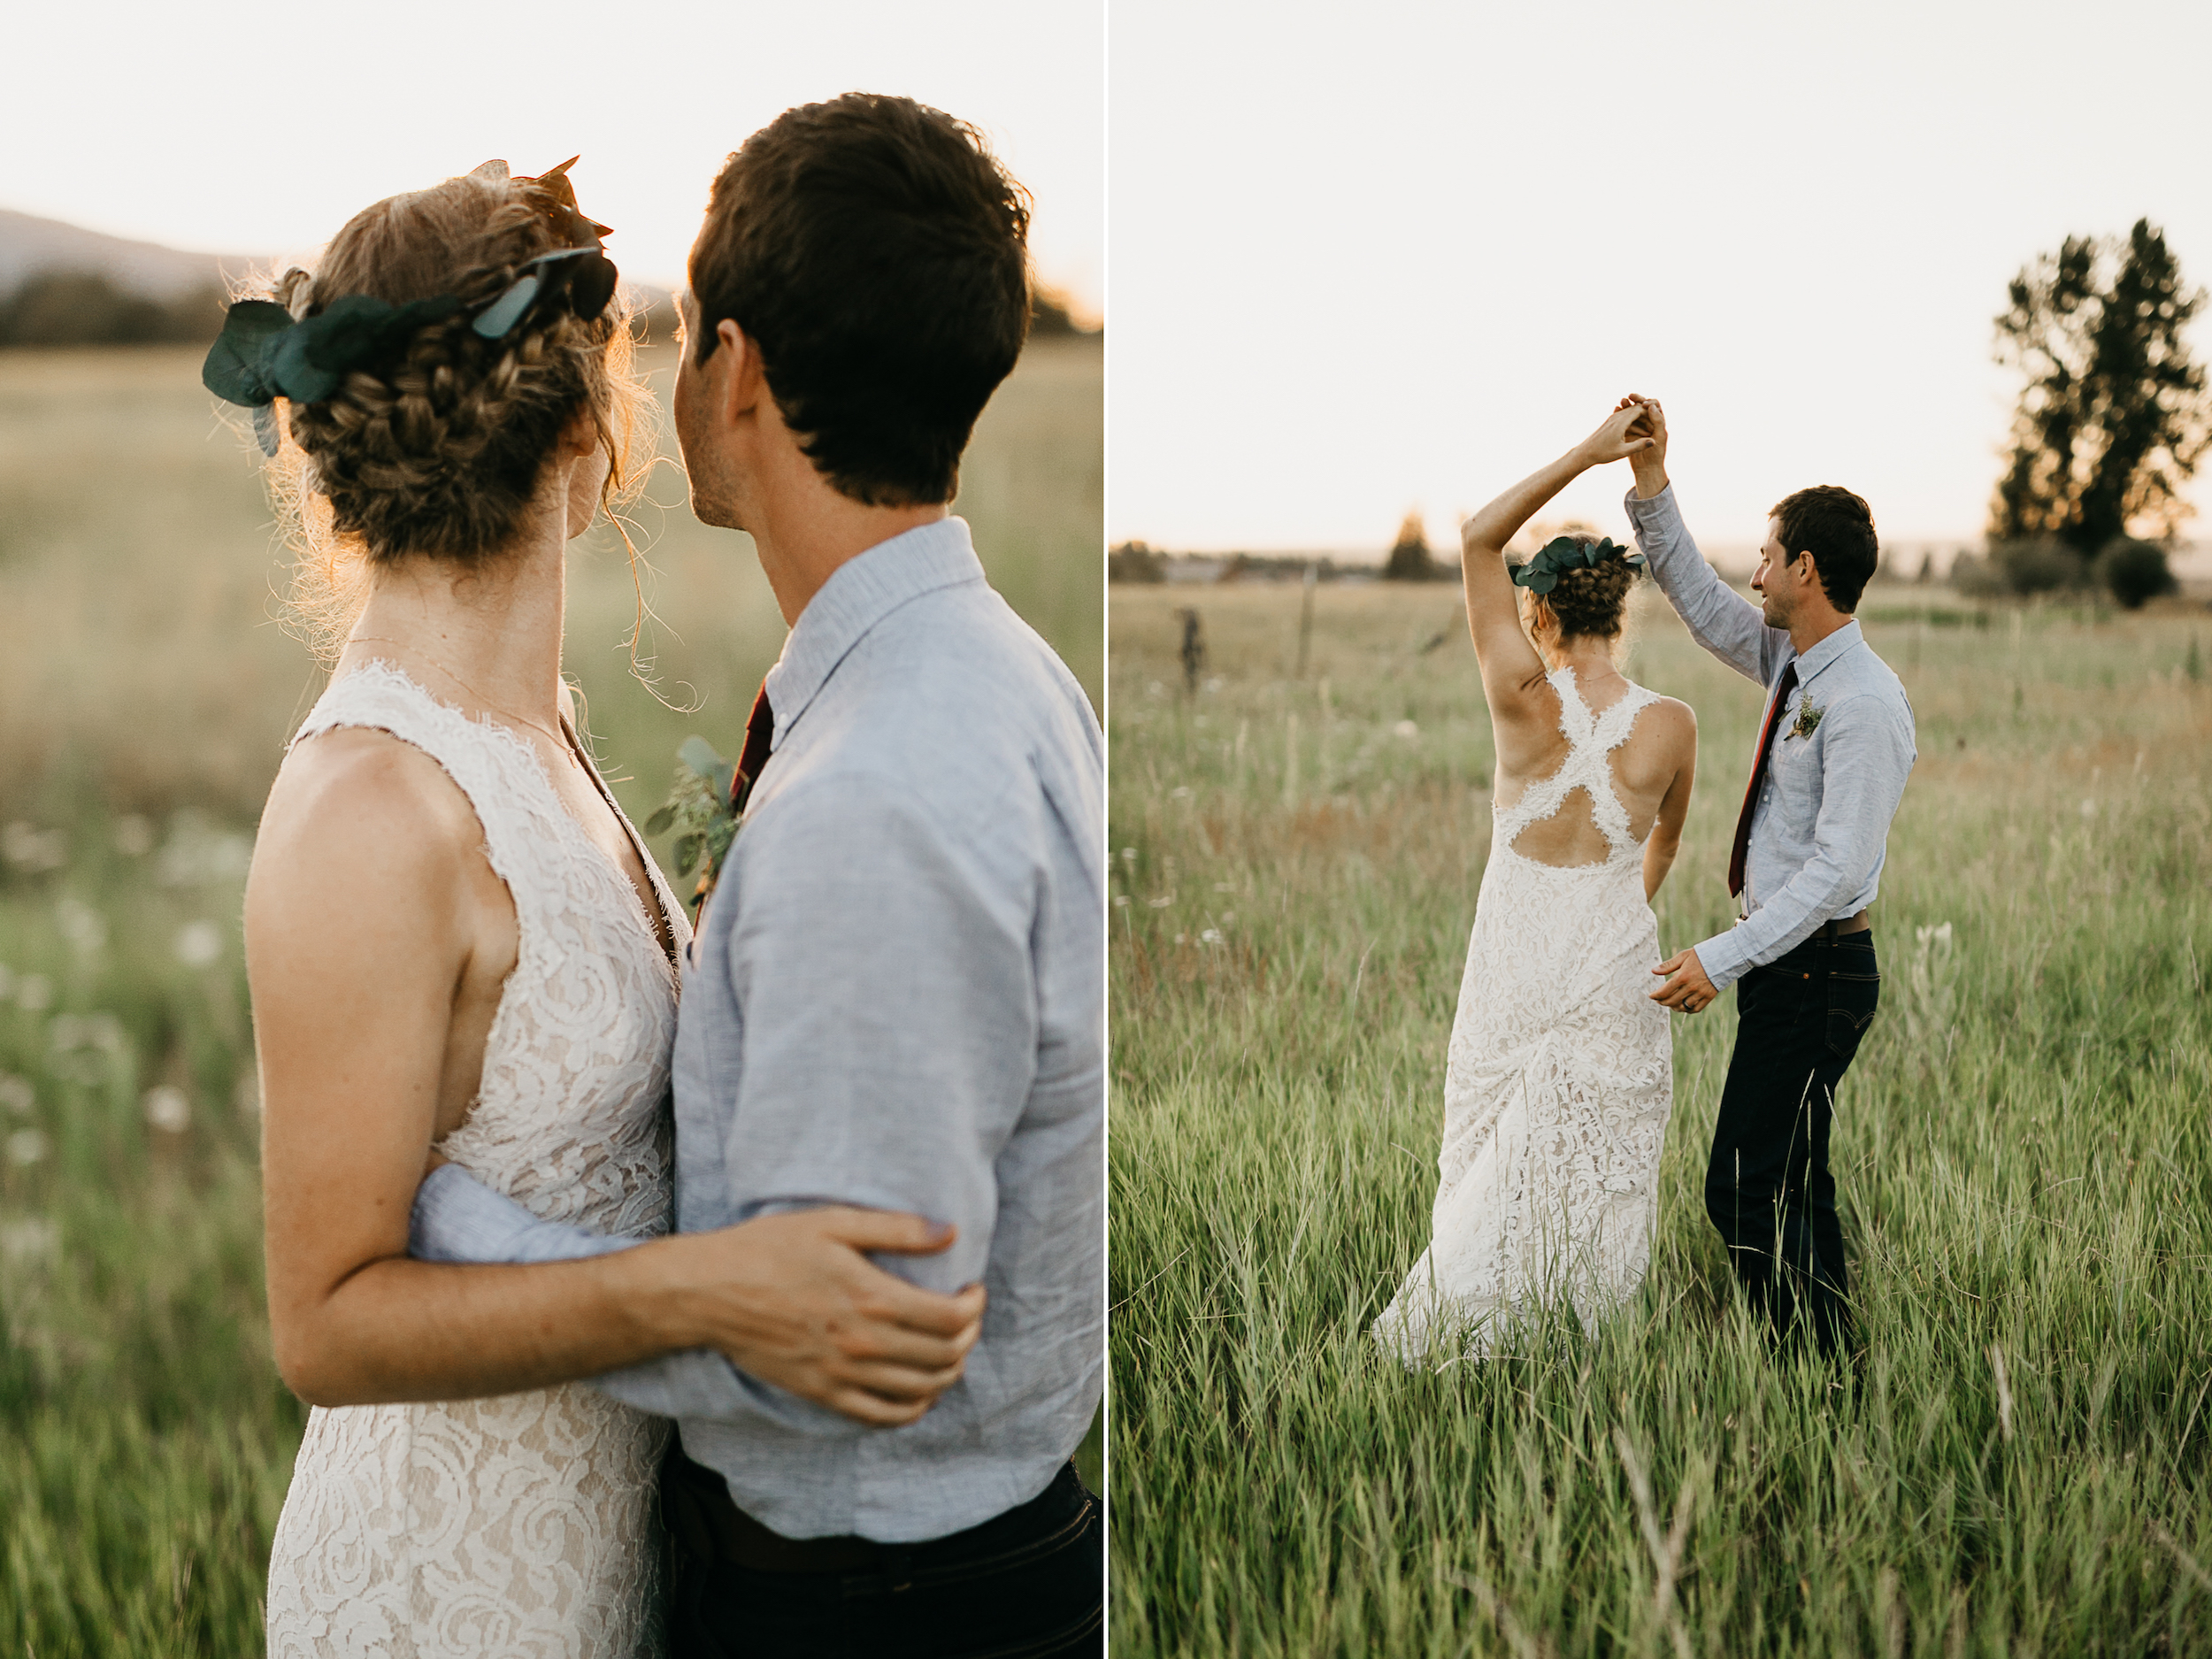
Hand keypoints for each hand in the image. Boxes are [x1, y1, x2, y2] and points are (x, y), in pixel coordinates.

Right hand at [672, 1207, 985, 1426]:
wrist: (710, 1293)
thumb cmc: (770, 1249)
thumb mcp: (834, 1222)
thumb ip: (897, 1229)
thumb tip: (949, 1232)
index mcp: (871, 1297)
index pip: (951, 1319)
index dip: (975, 1306)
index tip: (973, 1290)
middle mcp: (863, 1344)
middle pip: (944, 1357)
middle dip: (968, 1337)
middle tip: (966, 1316)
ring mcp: (842, 1376)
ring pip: (921, 1391)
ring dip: (949, 1372)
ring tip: (949, 1349)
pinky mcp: (822, 1395)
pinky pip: (882, 1417)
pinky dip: (913, 1408)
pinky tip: (919, 1389)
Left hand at [1569, 402, 1658, 470]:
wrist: (1585, 453)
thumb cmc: (1602, 454)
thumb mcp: (1622, 452)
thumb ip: (1638, 446)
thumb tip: (1654, 442)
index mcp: (1620, 422)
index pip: (1639, 409)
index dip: (1650, 414)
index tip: (1657, 422)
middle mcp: (1616, 417)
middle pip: (1635, 408)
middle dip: (1646, 415)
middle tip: (1655, 424)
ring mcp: (1612, 419)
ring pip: (1629, 412)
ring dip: (1639, 418)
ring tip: (1648, 429)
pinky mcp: (1609, 422)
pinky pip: (1624, 417)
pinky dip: (1632, 421)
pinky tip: (1637, 431)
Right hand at [1617, 394, 1668, 488]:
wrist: (1646, 469)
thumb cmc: (1656, 455)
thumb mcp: (1659, 437)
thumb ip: (1658, 421)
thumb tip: (1652, 406)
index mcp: (1658, 422)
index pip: (1655, 405)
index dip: (1648, 401)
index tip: (1643, 403)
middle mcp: (1648, 422)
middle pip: (1642, 406)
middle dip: (1636, 399)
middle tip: (1630, 396)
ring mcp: (1638, 427)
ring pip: (1632, 412)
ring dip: (1627, 406)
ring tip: (1621, 402)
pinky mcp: (1629, 433)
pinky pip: (1624, 421)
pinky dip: (1620, 414)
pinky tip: (1615, 410)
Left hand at [1650, 947, 1716, 1012]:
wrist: (1722, 958)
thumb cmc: (1701, 956)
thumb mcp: (1683, 956)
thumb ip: (1667, 966)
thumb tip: (1653, 971)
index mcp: (1682, 976)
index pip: (1664, 992)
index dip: (1655, 996)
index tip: (1651, 996)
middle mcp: (1691, 987)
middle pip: (1671, 1001)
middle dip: (1662, 1002)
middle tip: (1659, 1000)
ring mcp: (1700, 993)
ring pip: (1683, 1007)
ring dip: (1674, 1007)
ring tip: (1670, 1003)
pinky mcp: (1709, 997)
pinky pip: (1695, 1009)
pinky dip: (1687, 1009)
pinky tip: (1683, 1006)